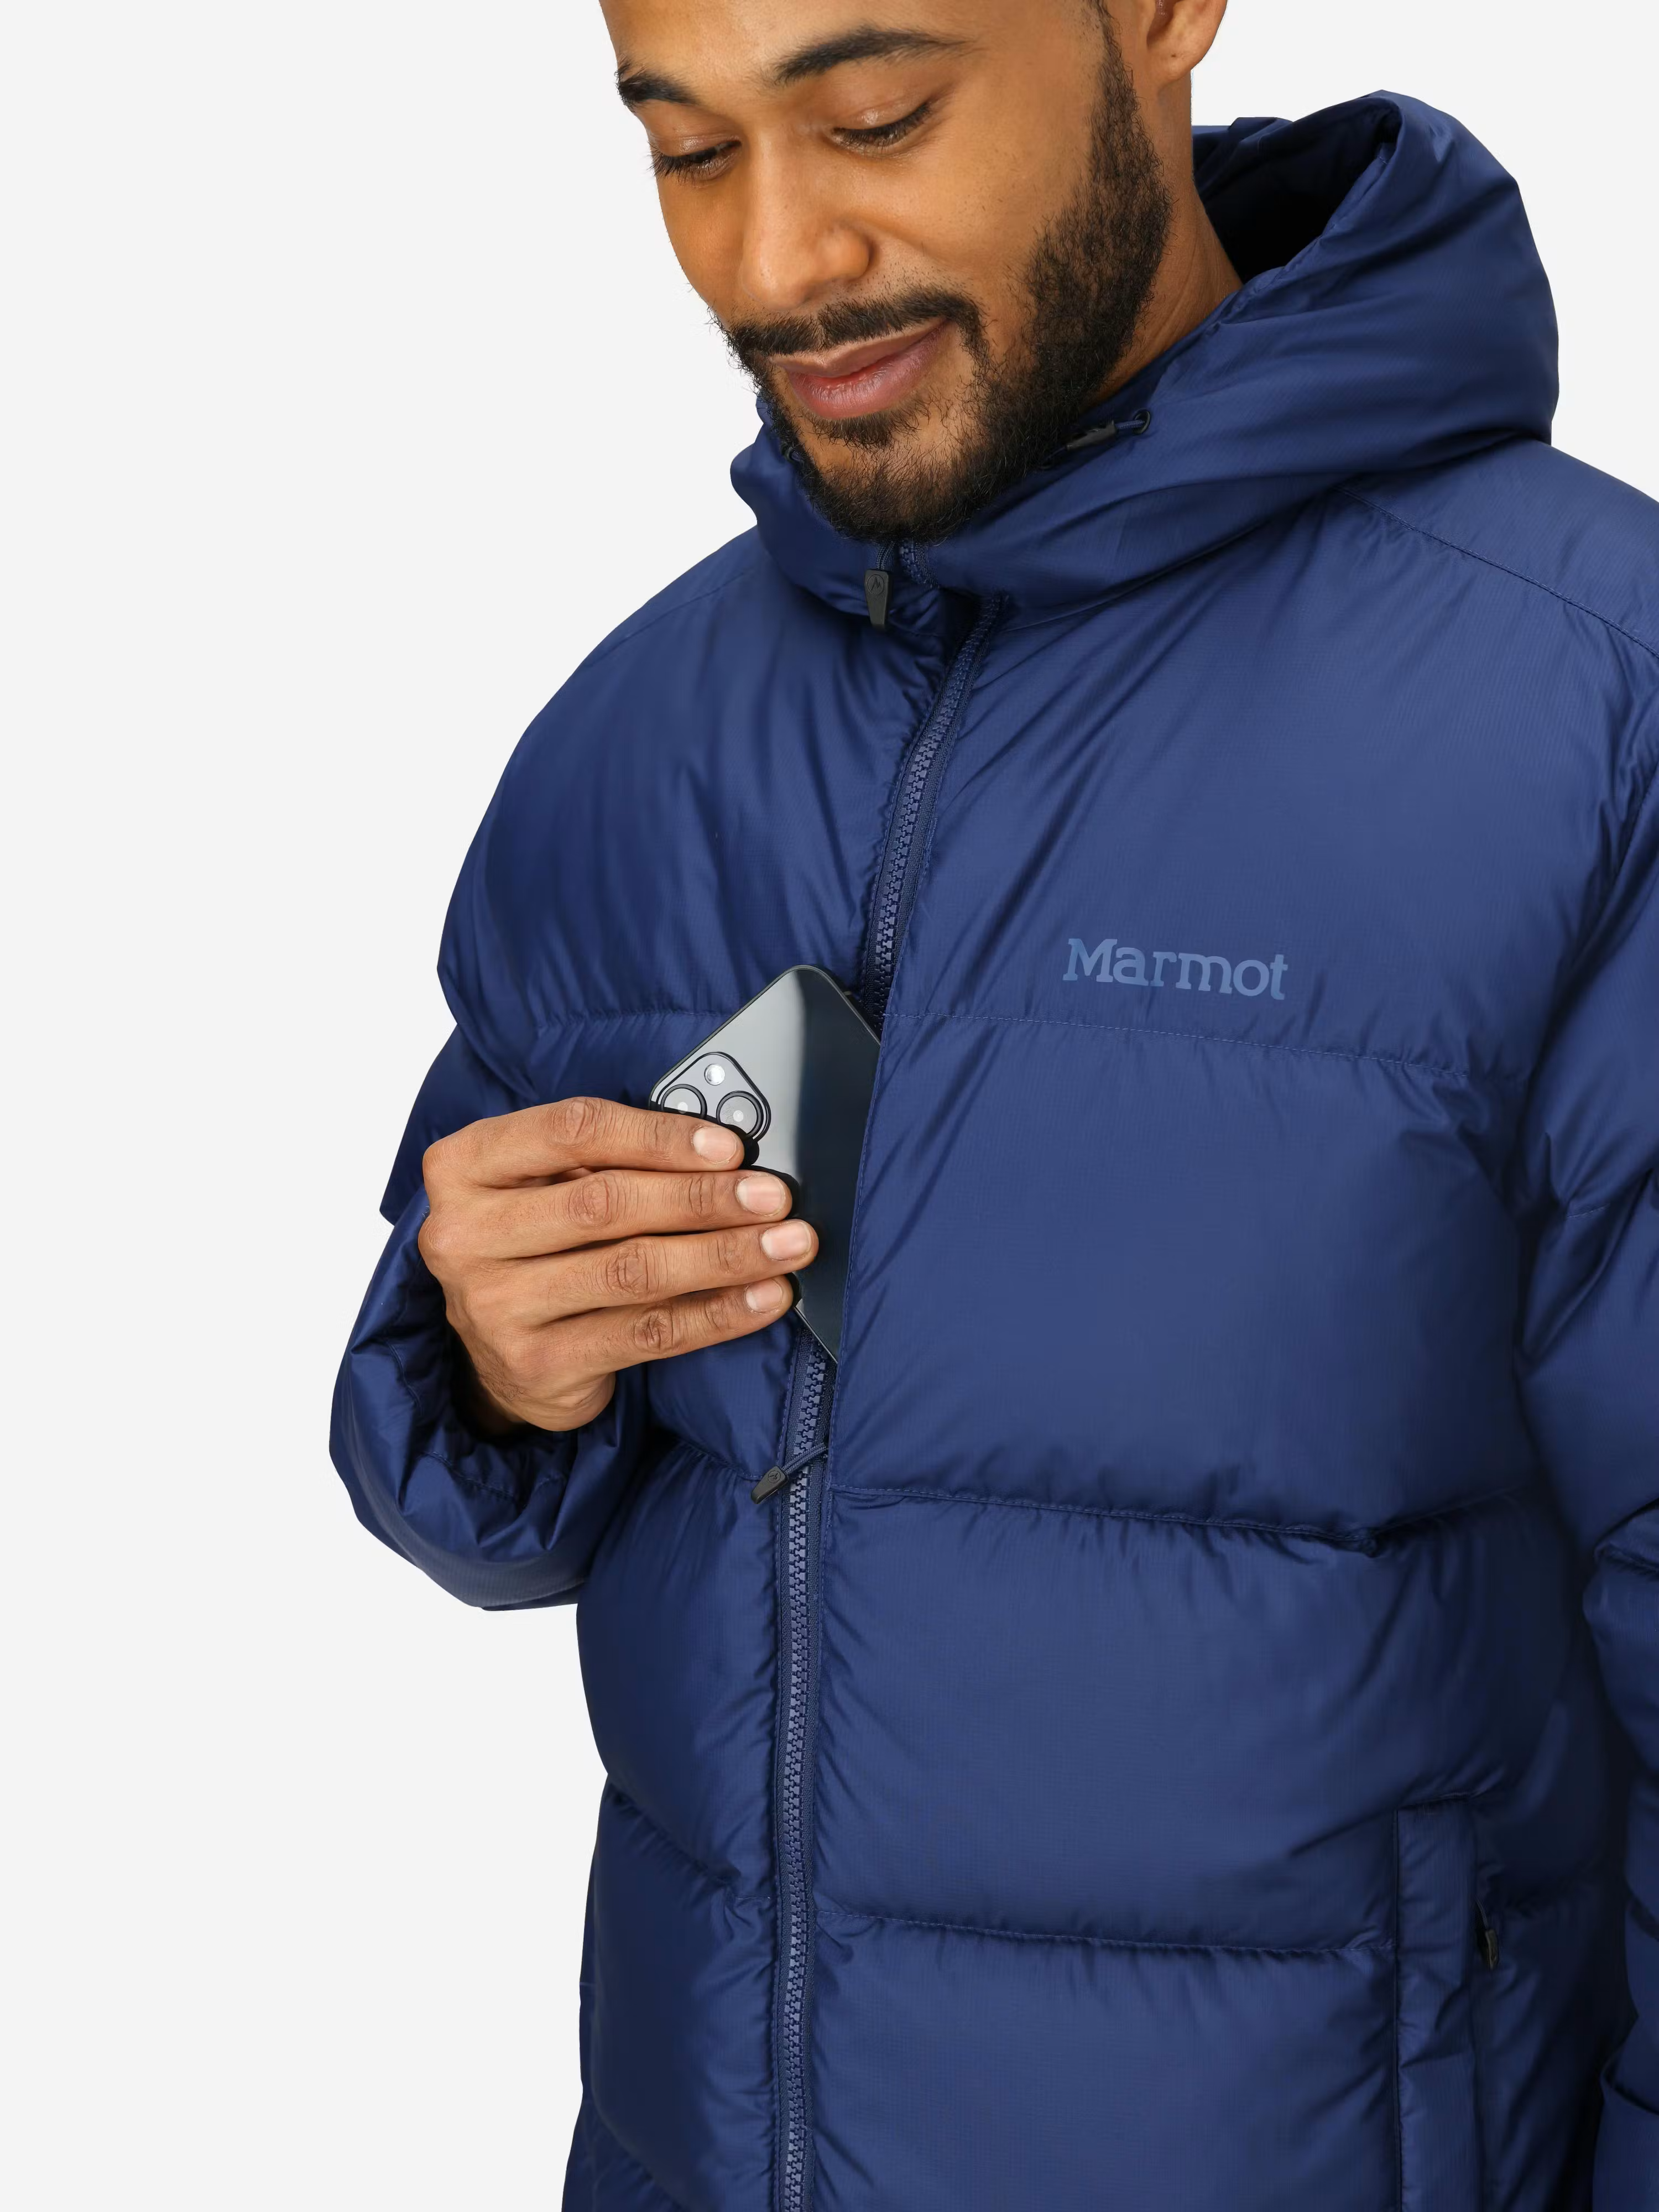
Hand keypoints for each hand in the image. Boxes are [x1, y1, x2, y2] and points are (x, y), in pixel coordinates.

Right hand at [416, 1095, 816, 1433]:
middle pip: (604, 1204)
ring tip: (786, 1244)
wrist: (494, 1354)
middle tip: (772, 1196)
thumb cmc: (537, 1243)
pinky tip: (765, 1298)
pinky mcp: (536, 1365)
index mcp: (465, 1164)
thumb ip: (610, 1161)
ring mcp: (495, 1305)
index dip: (657, 1137)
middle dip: (702, 1198)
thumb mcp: (549, 1184)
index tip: (728, 1147)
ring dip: (724, 1255)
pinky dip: (717, 1313)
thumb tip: (723, 1155)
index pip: (571, 1131)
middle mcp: (465, 1234)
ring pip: (632, 1272)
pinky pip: (647, 1333)